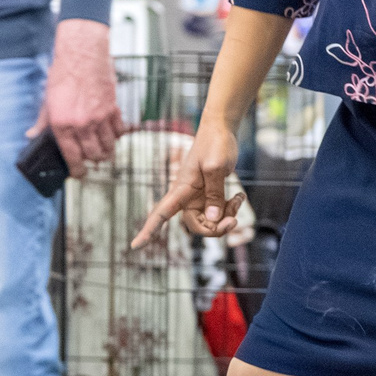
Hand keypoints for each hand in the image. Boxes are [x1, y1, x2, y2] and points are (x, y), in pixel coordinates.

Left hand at [31, 17, 125, 177]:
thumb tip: (32, 135)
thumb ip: (41, 121)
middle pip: (93, 155)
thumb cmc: (63, 75)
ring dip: (106, 152)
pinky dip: (116, 136)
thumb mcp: (47, 100)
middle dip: (92, 162)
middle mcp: (82, 124)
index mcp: (62, 124)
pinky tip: (112, 135)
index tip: (79, 174)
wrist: (82, 56)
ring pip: (108, 147)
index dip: (77, 170)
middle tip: (91, 162)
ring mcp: (100, 118)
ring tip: (103, 153)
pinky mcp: (113, 110)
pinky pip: (119, 131)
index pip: (72, 156)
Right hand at [131, 119, 241, 246]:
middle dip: (215, 229)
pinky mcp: (210, 194)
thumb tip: (213, 220)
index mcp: (181, 190)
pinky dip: (230, 209)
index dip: (148, 231)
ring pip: (211, 221)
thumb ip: (214, 194)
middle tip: (234, 220)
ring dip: (227, 217)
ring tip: (237, 199)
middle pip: (196, 226)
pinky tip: (238, 196)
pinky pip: (219, 212)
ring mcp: (199, 196)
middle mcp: (187, 197)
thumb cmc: (215, 144)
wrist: (221, 129)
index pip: (160, 214)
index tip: (136, 246)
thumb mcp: (216, 168)